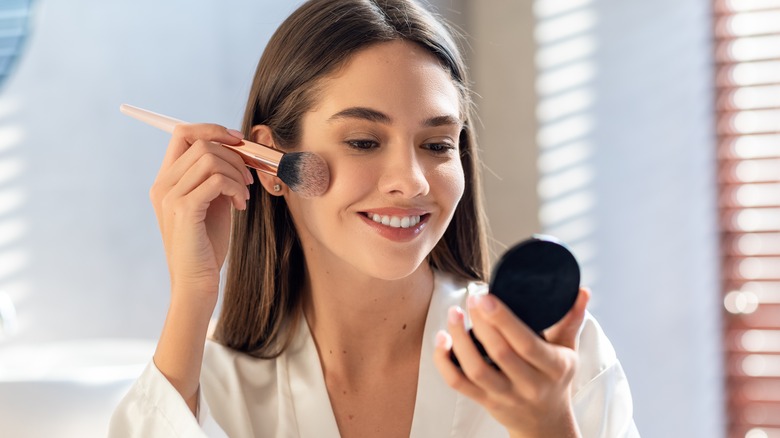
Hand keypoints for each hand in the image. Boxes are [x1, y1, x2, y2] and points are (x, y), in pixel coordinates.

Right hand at [149, 123, 252, 306]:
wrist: (197, 283)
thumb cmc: (206, 245)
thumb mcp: (212, 203)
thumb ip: (216, 177)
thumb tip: (238, 151)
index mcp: (166, 180)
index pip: (182, 133)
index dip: (212, 129)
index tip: (238, 140)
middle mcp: (163, 185)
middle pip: (200, 142)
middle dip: (233, 155)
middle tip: (248, 179)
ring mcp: (170, 197)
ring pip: (210, 158)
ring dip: (236, 173)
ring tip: (243, 196)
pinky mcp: (184, 210)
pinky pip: (216, 180)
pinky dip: (235, 188)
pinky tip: (240, 206)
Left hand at [433, 287, 590, 437]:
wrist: (546, 423)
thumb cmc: (556, 378)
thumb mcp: (569, 351)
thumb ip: (571, 320)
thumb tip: (582, 290)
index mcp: (553, 367)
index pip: (526, 343)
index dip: (504, 319)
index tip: (487, 296)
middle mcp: (529, 384)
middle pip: (499, 353)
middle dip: (481, 322)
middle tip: (472, 298)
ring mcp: (505, 395)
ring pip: (476, 369)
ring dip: (459, 339)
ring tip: (454, 313)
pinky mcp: (484, 401)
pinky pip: (458, 383)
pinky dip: (444, 361)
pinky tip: (441, 338)